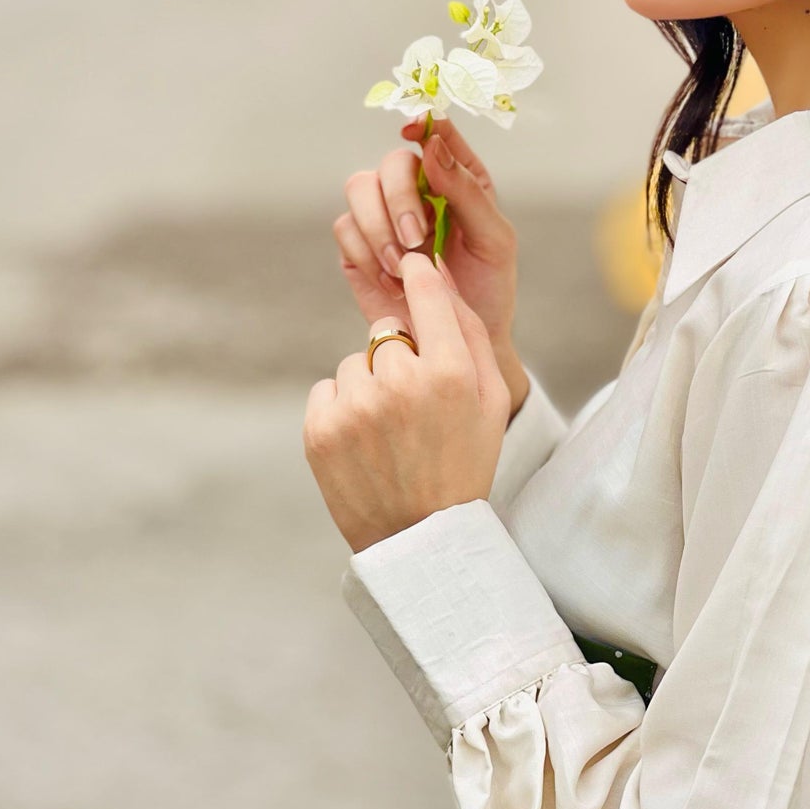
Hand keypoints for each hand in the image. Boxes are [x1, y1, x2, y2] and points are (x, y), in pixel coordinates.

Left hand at [303, 250, 510, 553]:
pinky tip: (365, 440)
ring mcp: (355, 409)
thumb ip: (470, 334)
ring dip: (369, 384)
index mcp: (449, 374)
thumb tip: (439, 275)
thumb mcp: (490, 401)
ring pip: (355, 361)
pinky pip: (328, 388)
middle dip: (399, 354)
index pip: (425, 291)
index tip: (412, 269)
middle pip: (386, 330)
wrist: (421, 539)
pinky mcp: (320, 431)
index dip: (417, 275)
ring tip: (390, 429)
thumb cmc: (464, 462)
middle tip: (414, 400)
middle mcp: (399, 385)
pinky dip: (342, 407)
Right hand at [333, 112, 519, 362]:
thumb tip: (431, 146)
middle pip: (391, 163)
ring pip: (359, 188)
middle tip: (416, 238)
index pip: (436, 134)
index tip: (412, 130)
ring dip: (378, 226)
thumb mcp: (493, 239)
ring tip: (402, 267)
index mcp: (457, 178)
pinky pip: (345, 228)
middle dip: (399, 198)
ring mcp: (384, 215)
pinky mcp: (359, 245)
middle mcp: (418, 189)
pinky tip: (390, 280)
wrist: (458, 342)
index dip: (423, 123)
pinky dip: (365, 253)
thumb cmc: (487, 289)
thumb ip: (466, 191)